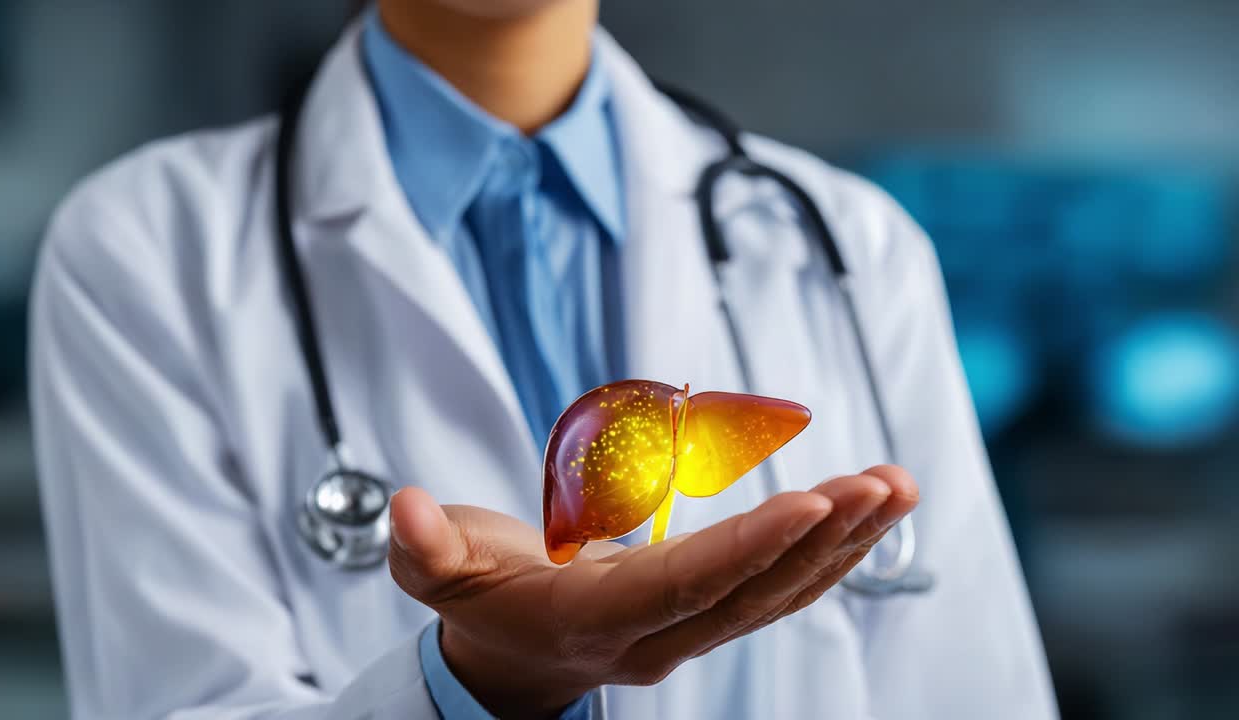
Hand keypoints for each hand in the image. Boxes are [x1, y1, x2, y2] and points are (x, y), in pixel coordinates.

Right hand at [388, 466, 917, 719]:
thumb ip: (424, 549)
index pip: (679, 586)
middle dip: (820, 540)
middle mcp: (655, 636)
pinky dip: (827, 552)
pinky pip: (777, 589)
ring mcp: (688, 631)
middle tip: (880, 484)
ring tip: (897, 487)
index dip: (744, 549)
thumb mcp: (438, 575)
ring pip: (778, 595)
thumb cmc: (482, 607)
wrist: (513, 662)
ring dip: (843, 543)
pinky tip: (867, 513)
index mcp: (592, 619)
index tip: (808, 502)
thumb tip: (408, 510)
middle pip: (750, 595)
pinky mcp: (707, 614)